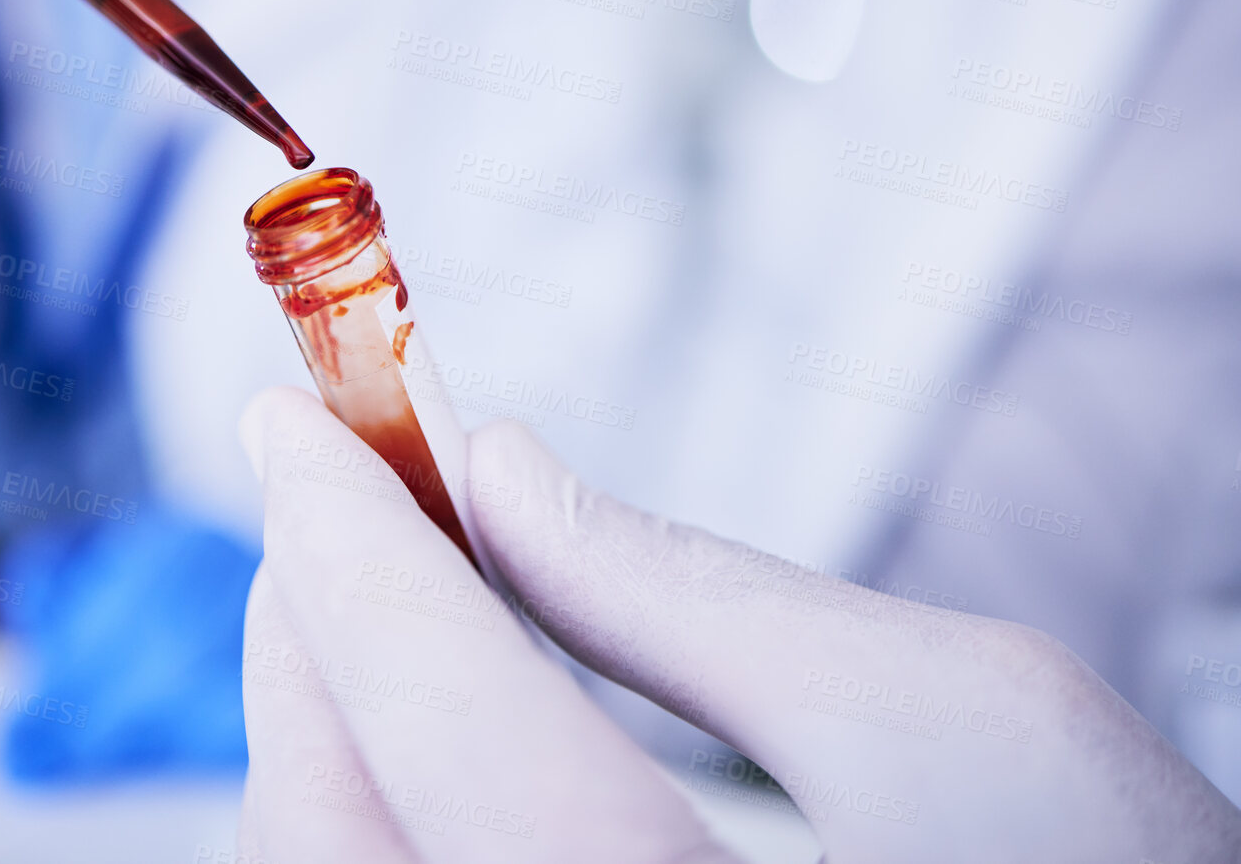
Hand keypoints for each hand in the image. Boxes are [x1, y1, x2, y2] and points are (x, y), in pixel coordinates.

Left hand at [234, 386, 1240, 862]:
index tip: (289, 417)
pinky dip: (373, 804)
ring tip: (368, 585)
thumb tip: (492, 474)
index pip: (442, 705)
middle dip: (309, 632)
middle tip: (320, 491)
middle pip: (336, 823)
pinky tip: (416, 719)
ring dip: (324, 719)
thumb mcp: (951, 712)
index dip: (347, 532)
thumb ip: (686, 592)